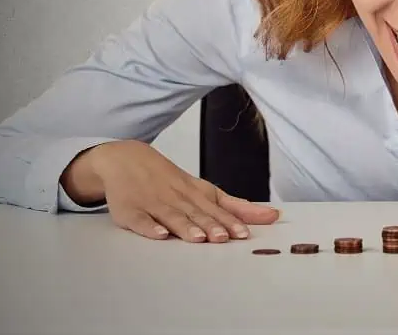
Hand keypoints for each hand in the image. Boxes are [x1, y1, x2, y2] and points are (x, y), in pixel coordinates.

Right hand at [66, 140, 279, 241]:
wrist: (127, 159)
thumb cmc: (171, 180)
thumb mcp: (205, 190)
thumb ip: (236, 206)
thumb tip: (270, 215)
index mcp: (196, 194)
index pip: (216, 209)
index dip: (230, 222)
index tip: (244, 234)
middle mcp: (177, 198)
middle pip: (196, 214)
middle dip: (211, 226)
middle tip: (225, 238)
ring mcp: (154, 203)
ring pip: (172, 216)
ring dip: (185, 227)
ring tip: (198, 238)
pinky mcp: (131, 211)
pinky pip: (140, 219)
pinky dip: (149, 227)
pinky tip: (158, 234)